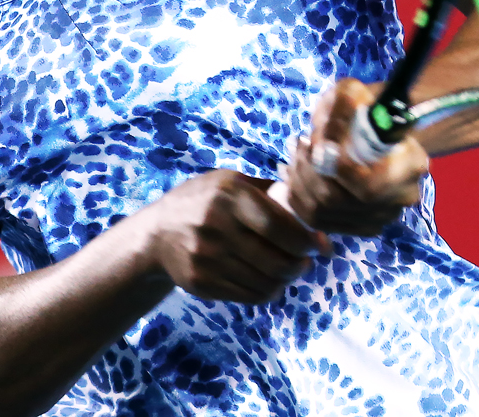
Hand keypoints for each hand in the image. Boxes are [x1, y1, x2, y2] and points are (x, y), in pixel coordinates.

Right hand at [148, 170, 327, 303]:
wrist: (158, 233)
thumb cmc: (206, 201)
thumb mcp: (232, 182)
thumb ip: (270, 191)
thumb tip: (313, 211)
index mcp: (229, 195)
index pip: (279, 225)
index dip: (306, 240)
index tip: (320, 244)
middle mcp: (215, 226)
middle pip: (276, 260)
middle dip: (301, 264)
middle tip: (307, 260)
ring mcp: (206, 258)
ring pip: (266, 282)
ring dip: (287, 279)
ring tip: (290, 269)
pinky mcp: (201, 283)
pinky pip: (249, 296)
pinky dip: (268, 291)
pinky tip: (270, 280)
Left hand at [284, 79, 429, 235]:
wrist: (375, 129)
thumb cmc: (363, 109)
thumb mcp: (352, 93)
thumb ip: (341, 110)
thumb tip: (325, 143)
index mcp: (411, 163)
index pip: (370, 187)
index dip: (337, 172)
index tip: (317, 146)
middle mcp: (401, 197)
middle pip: (339, 201)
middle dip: (309, 171)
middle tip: (299, 143)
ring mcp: (381, 217)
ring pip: (322, 212)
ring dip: (299, 180)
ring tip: (295, 153)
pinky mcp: (359, 226)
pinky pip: (317, 220)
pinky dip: (298, 196)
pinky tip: (295, 173)